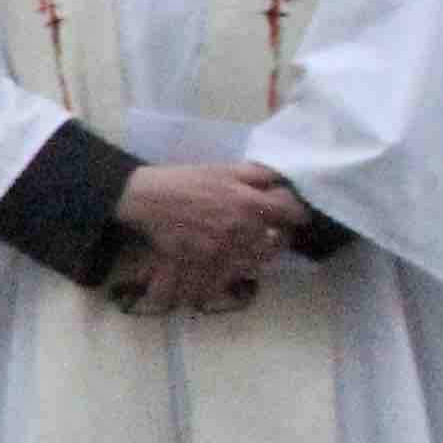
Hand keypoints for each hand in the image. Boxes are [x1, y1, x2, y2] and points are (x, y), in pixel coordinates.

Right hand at [111, 161, 303, 315]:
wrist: (146, 199)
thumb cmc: (185, 180)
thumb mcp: (223, 168)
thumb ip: (258, 174)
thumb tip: (283, 182)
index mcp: (251, 203)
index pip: (292, 213)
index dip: (296, 212)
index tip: (293, 213)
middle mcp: (244, 230)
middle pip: (278, 241)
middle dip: (279, 235)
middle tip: (273, 231)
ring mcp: (226, 250)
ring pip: (259, 260)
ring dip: (260, 254)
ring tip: (253, 247)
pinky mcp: (208, 263)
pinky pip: (233, 274)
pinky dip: (237, 269)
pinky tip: (232, 260)